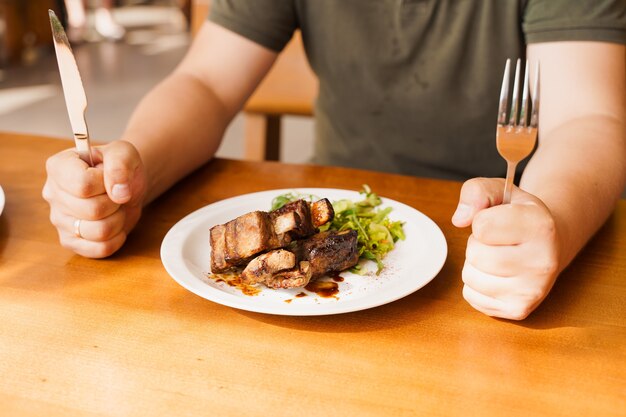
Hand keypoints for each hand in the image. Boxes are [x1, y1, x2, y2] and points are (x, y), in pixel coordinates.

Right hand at [42, 141, 146, 257]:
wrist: (124, 186)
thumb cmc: (119, 168)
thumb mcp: (124, 153)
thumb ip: (120, 164)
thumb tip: (118, 193)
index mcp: (58, 167)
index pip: (83, 185)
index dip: (106, 184)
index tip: (108, 177)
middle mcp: (52, 194)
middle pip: (93, 210)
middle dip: (115, 203)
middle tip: (114, 194)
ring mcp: (58, 220)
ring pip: (99, 232)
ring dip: (118, 220)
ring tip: (114, 208)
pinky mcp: (69, 241)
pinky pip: (100, 249)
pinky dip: (116, 238)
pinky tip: (114, 224)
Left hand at [451, 178, 560, 319]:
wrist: (549, 245)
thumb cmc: (519, 216)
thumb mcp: (502, 192)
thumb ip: (476, 191)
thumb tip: (459, 219)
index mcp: (540, 226)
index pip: (481, 226)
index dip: (481, 220)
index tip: (499, 221)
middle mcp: (542, 262)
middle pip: (475, 254)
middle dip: (477, 244)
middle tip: (497, 242)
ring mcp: (532, 291)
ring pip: (470, 277)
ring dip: (474, 265)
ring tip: (497, 256)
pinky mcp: (519, 310)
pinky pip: (471, 296)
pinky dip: (475, 285)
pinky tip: (497, 275)